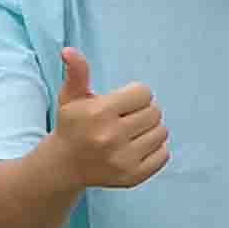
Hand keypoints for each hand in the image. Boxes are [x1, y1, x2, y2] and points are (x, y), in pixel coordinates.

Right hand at [49, 47, 166, 191]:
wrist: (64, 165)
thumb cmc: (73, 125)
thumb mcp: (71, 97)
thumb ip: (76, 72)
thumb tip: (68, 51)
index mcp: (98, 113)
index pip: (144, 93)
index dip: (134, 95)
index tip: (121, 103)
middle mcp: (110, 137)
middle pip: (155, 112)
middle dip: (143, 111)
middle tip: (127, 118)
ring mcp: (123, 159)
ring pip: (162, 132)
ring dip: (150, 129)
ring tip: (132, 132)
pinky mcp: (133, 176)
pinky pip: (164, 154)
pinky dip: (156, 149)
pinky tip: (137, 147)